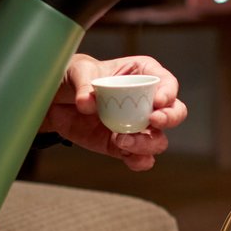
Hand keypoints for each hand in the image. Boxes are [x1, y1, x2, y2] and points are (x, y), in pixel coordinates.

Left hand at [42, 54, 187, 170]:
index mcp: (142, 75)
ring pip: (159, 139)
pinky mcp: (123, 145)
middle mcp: (146, 103)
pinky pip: (140, 158)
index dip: (168, 92)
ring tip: (123, 140)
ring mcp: (137, 126)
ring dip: (148, 143)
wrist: (55, 101)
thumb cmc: (72, 76)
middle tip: (154, 120)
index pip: (166, 82)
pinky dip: (138, 160)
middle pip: (175, 112)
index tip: (157, 101)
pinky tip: (128, 156)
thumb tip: (87, 103)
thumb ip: (83, 83)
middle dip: (169, 118)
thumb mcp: (76, 70)